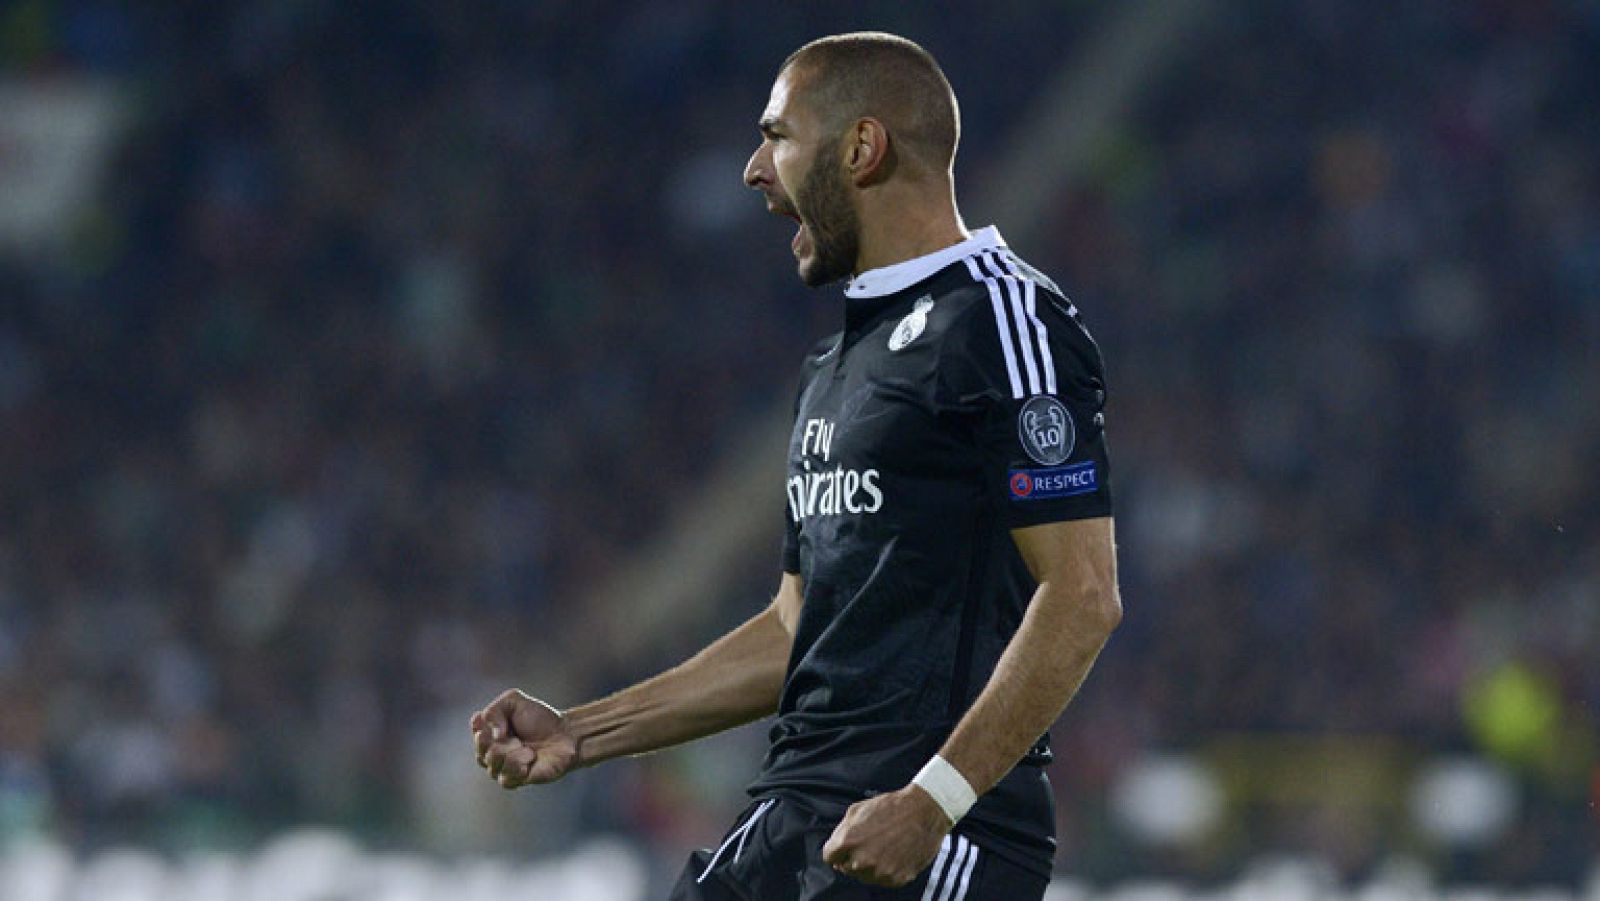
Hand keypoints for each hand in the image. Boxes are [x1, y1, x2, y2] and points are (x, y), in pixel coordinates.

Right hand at [470, 689, 577, 788]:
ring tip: (528, 749)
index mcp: (489, 732)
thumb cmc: (540, 719)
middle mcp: (491, 751)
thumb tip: (492, 734)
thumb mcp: (514, 701)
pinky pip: (505, 778)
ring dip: (513, 752)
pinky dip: (519, 765)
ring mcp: (501, 767)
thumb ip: (494, 710)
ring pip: (493, 762)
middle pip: (481, 749)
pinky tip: (530, 759)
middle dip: (501, 740)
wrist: (564, 735)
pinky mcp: (514, 780)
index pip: (476, 730)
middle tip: (518, 737)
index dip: (484, 726)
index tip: (502, 721)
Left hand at [821, 785, 951, 886]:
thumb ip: (840, 832)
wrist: (924, 812)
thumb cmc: (891, 807)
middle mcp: (861, 860)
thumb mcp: (857, 809)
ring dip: (869, 866)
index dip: (836, 851)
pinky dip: (886, 870)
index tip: (844, 849)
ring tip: (883, 847)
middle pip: (846, 868)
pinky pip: (882, 880)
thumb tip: (834, 850)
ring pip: (864, 876)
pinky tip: (894, 854)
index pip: (829, 858)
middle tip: (869, 843)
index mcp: (848, 841)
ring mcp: (879, 872)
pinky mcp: (895, 879)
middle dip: (853, 857)